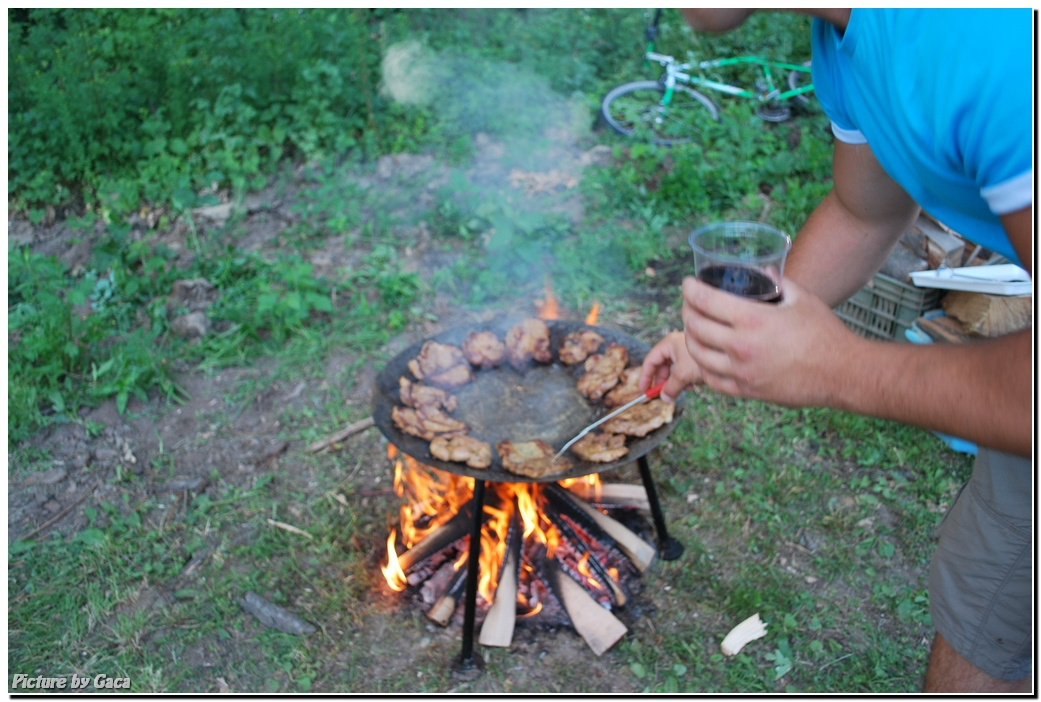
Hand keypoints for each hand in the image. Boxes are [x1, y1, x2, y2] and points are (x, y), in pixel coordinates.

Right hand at [639, 330, 701, 403]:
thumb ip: (670, 387)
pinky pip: (685, 370)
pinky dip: (686, 379)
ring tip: (682, 389)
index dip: (645, 376)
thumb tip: (664, 398)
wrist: (727, 355)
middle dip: (663, 381)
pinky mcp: (696, 358)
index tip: (644, 390)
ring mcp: (687, 351)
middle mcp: (677, 345)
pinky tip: (693, 385)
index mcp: (669, 344)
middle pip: (662, 366)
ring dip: (676, 382)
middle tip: (661, 394)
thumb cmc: (702, 360)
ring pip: (675, 370)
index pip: (650, 360)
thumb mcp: (682, 375)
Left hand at [680, 275, 853, 406]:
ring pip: (697, 354)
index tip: (687, 284)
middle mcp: (741, 347)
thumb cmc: (824, 333)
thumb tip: (760, 269)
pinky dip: (703, 365)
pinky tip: (706, 355)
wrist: (842, 373)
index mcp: (753, 320)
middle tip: (690, 303)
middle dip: (686, 310)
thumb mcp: (801, 297)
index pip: (704, 301)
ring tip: (695, 327)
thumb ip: (776, 281)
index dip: (690, 289)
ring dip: (690, 337)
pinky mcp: (746, 391)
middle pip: (695, 326)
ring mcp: (741, 372)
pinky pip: (711, 379)